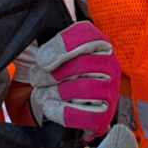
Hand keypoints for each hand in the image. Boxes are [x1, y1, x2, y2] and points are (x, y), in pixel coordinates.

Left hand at [29, 21, 119, 138]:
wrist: (59, 103)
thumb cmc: (56, 72)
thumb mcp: (49, 49)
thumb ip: (46, 34)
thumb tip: (47, 31)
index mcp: (98, 43)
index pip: (87, 34)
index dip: (62, 46)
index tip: (42, 59)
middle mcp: (110, 65)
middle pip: (83, 64)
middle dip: (53, 74)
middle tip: (37, 79)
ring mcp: (110, 91)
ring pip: (84, 88)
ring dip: (56, 92)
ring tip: (44, 94)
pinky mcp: (104, 116)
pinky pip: (86, 115)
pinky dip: (62, 112)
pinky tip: (50, 107)